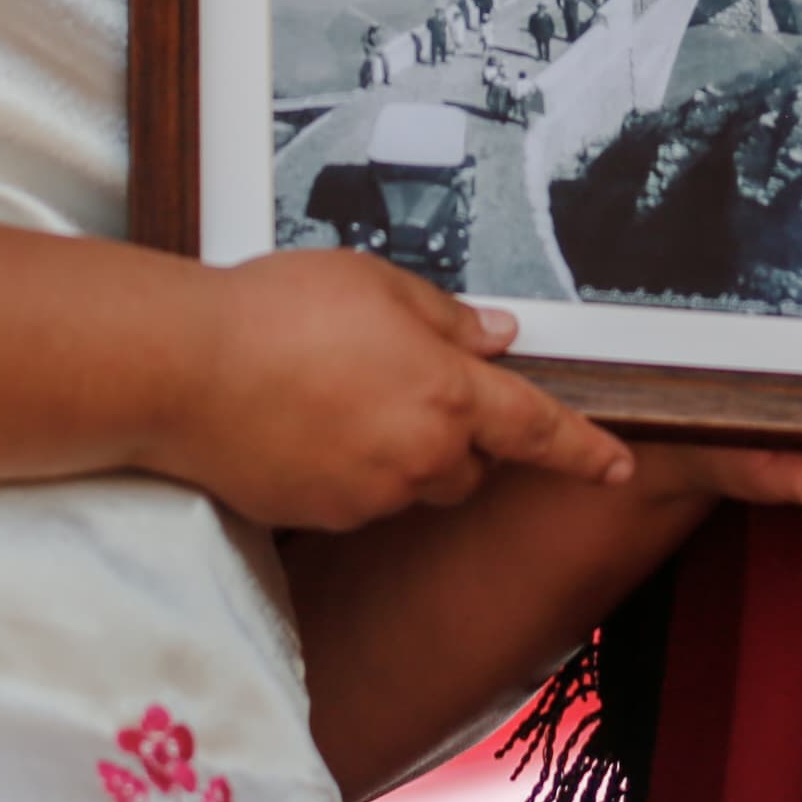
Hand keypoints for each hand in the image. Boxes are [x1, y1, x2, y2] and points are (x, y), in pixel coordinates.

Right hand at [155, 251, 631, 531]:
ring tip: (338, 394)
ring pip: (414, 484)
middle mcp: (419, 457)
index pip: (539, 430)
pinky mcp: (323, 518)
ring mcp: (370, 496)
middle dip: (459, 434)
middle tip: (403, 382)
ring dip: (401, 452)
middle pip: (472, 465)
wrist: (184, 371)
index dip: (585, 451)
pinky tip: (307, 424)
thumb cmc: (274, 313)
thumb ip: (447, 318)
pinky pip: (361, 498)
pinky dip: (351, 469)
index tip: (617, 466)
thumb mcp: (376, 283)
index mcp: (448, 394)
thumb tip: (494, 338)